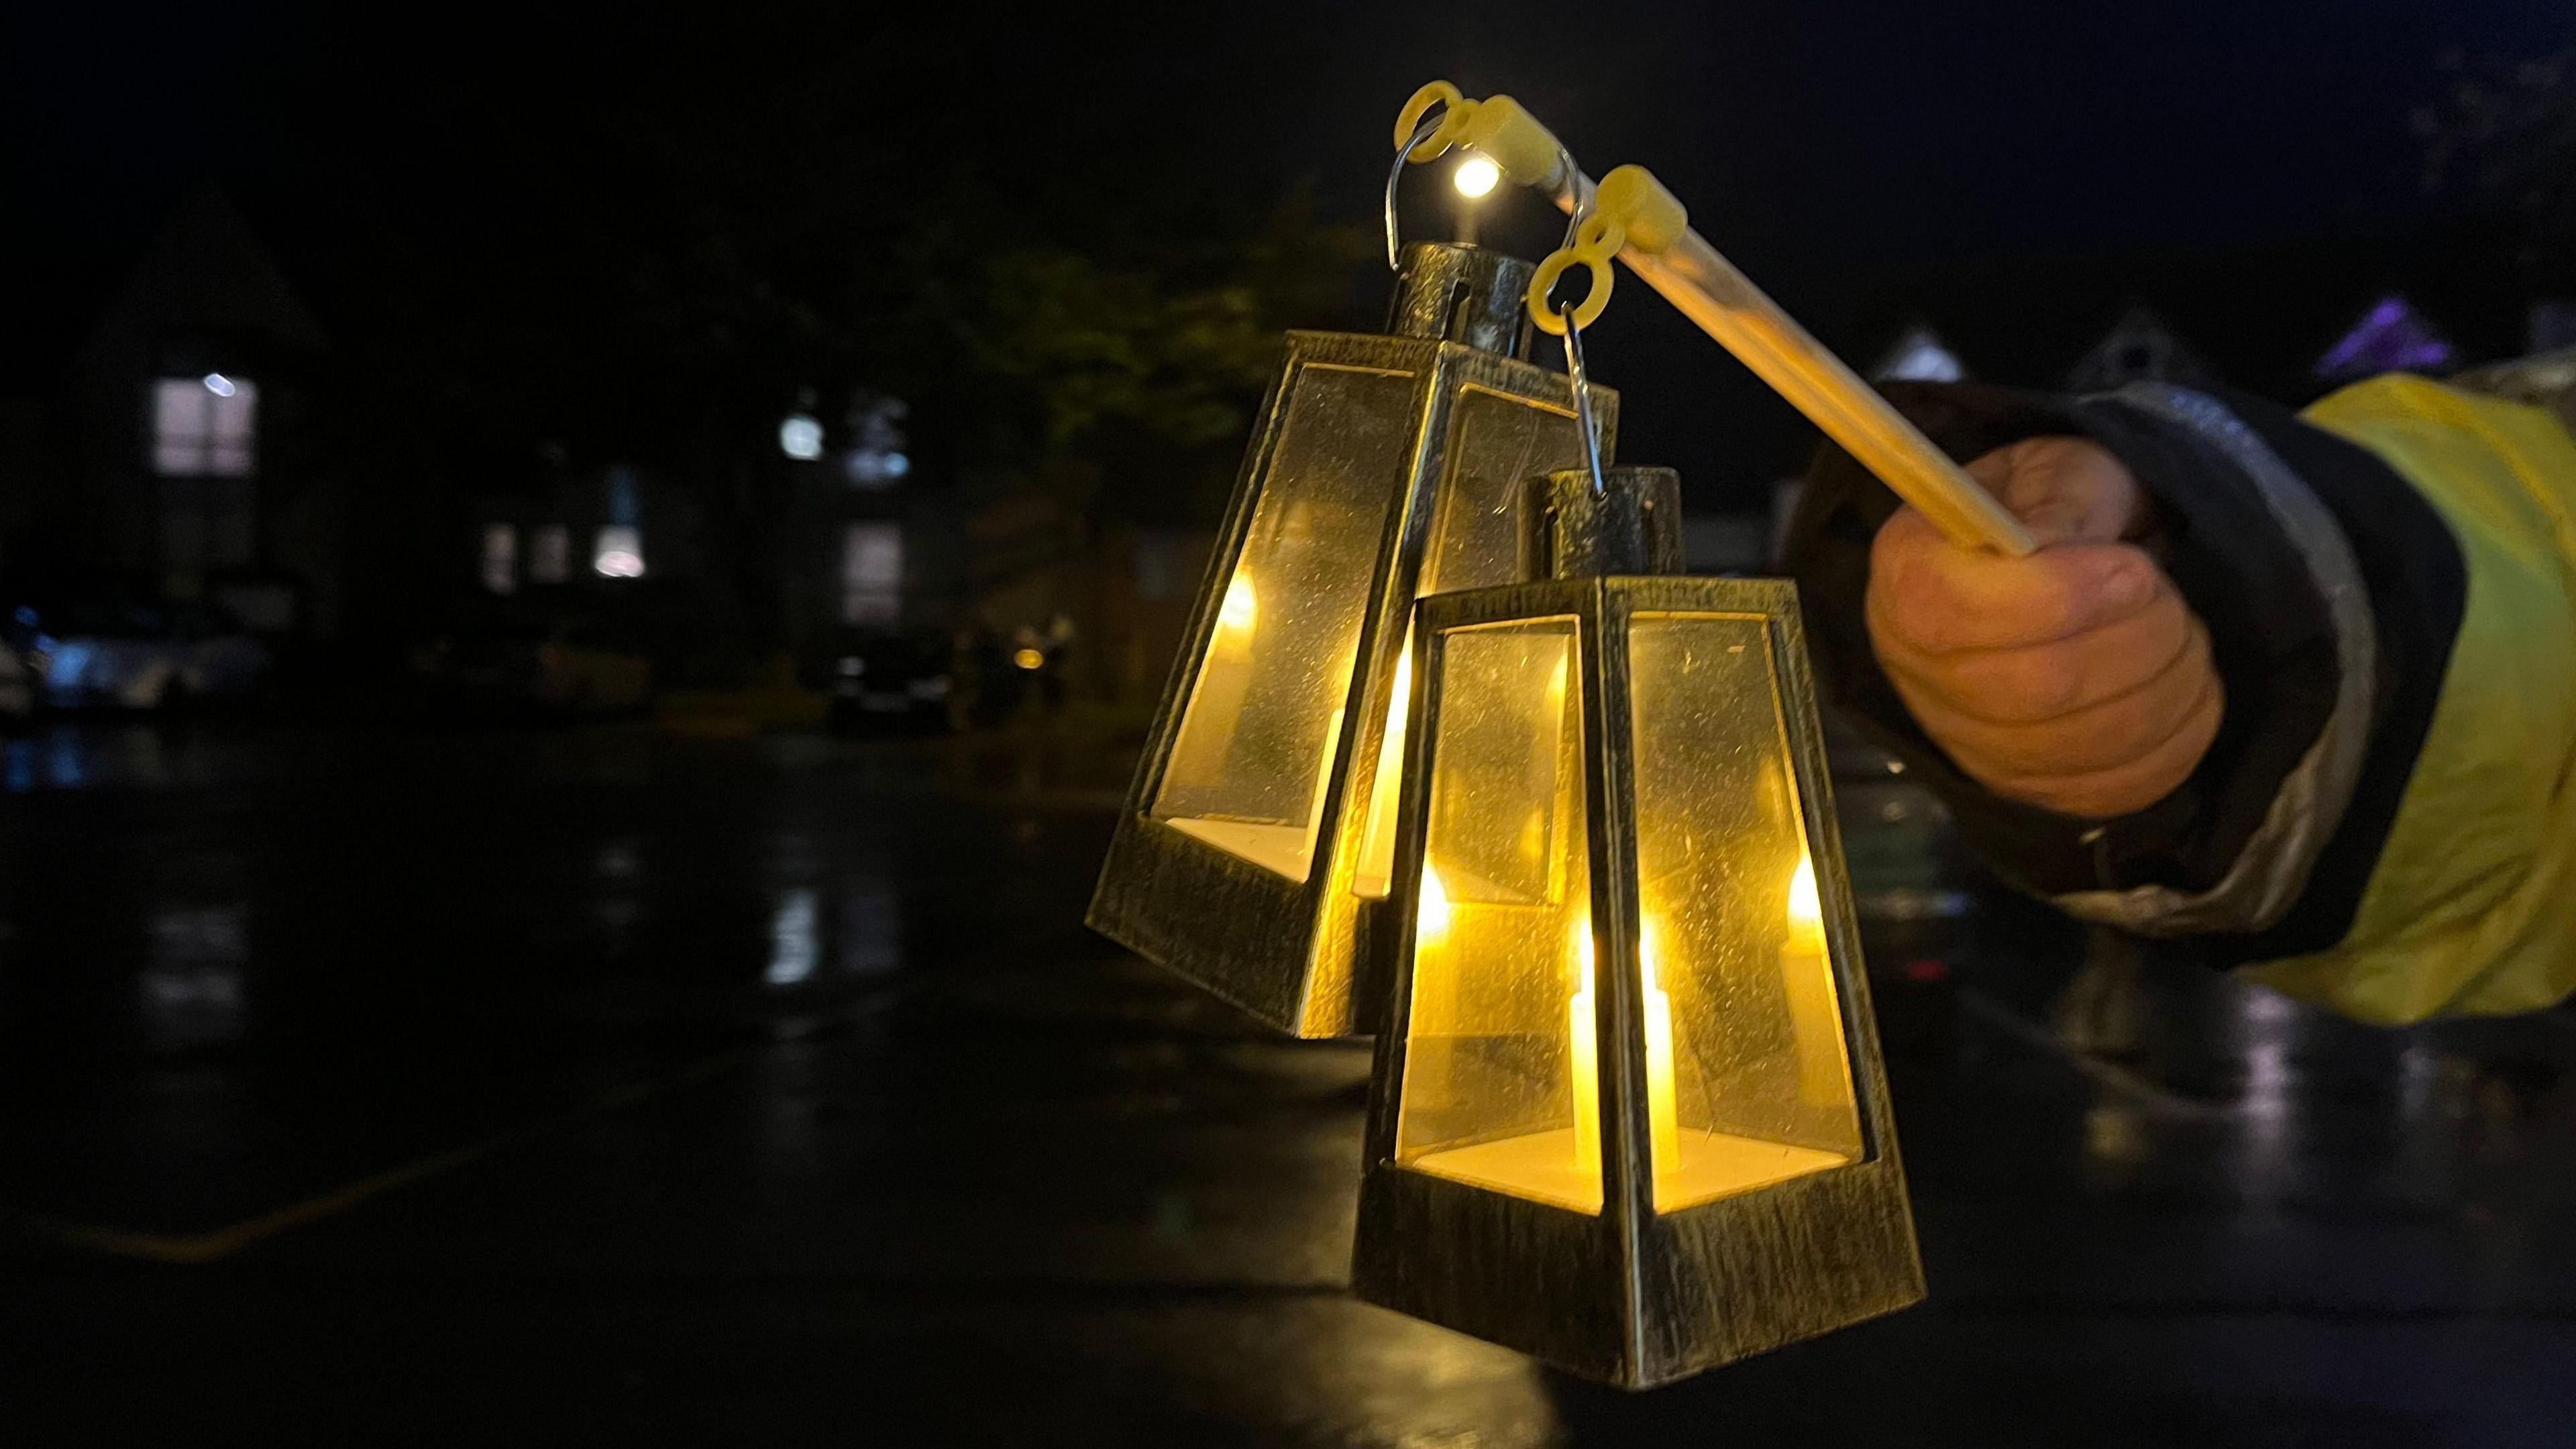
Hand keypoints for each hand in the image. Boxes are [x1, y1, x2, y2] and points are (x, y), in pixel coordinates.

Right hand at [1865, 436, 2221, 819]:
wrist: (2053, 564)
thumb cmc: (2051, 506)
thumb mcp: (2057, 471)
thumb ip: (2064, 501)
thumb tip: (2062, 548)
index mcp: (1908, 573)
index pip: (1958, 613)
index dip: (2060, 597)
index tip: (2133, 569)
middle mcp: (1918, 668)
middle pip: (2032, 689)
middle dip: (2135, 641)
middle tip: (2170, 597)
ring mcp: (1966, 739)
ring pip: (2080, 744)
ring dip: (2166, 685)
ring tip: (2182, 633)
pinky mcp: (2023, 783)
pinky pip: (2108, 789)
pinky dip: (2173, 740)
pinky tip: (2187, 689)